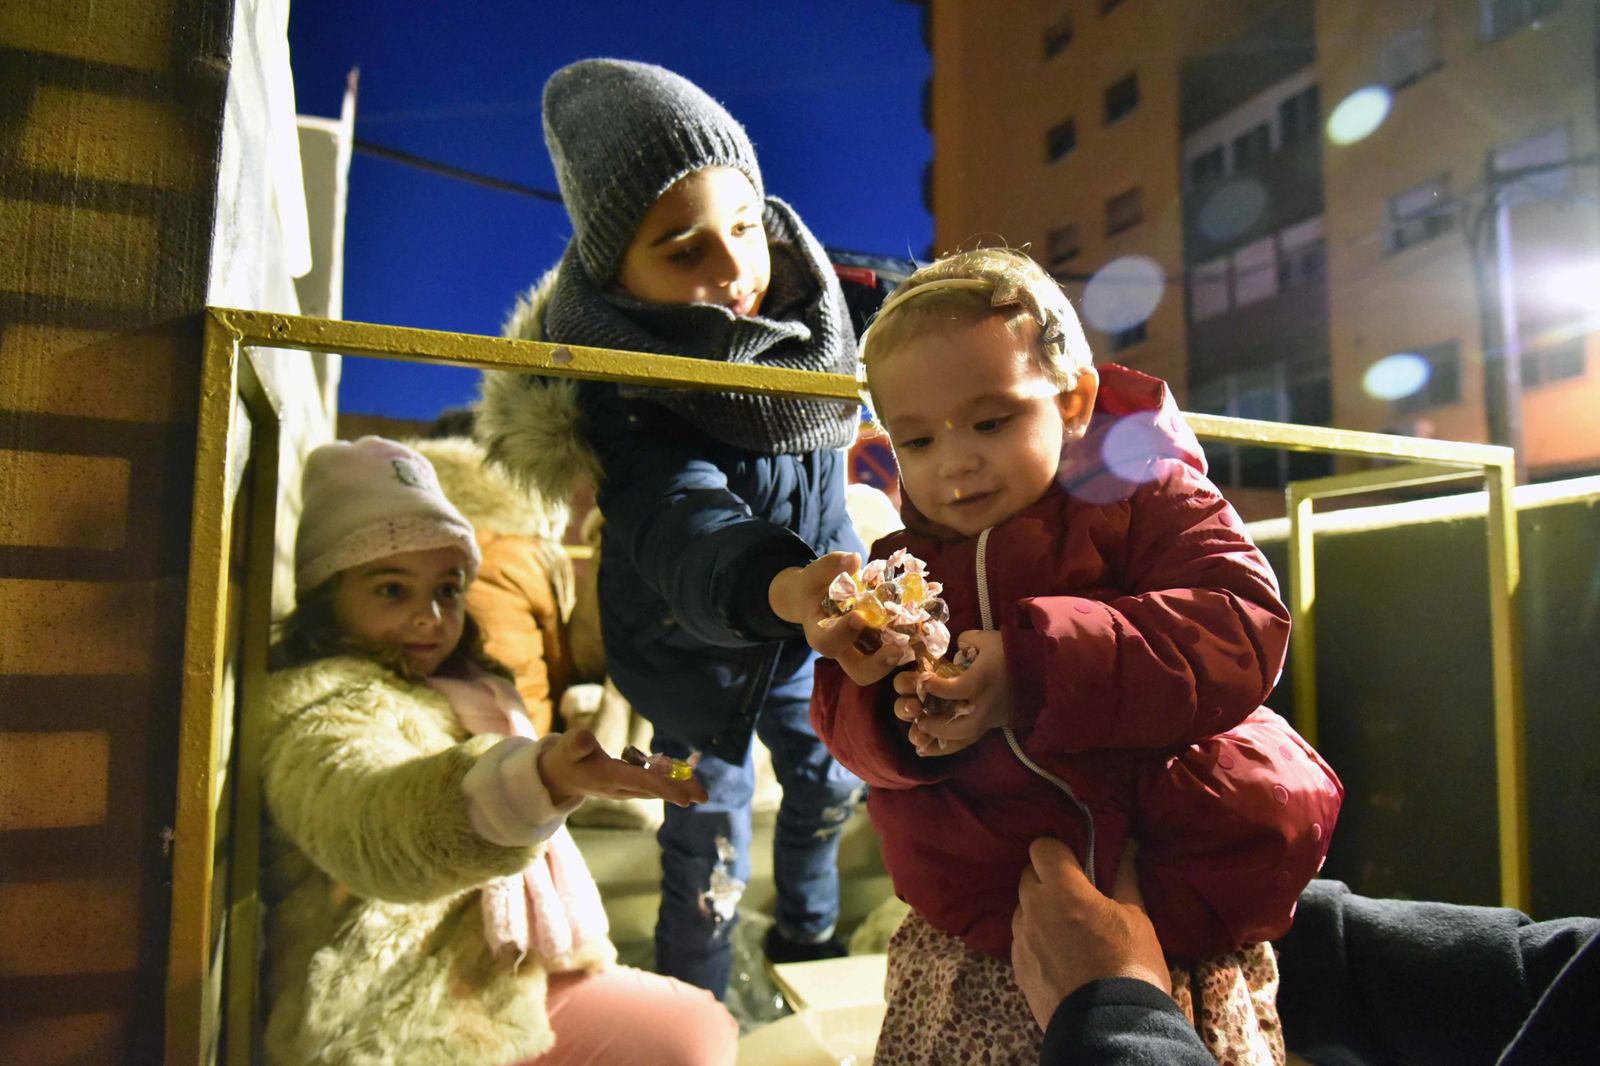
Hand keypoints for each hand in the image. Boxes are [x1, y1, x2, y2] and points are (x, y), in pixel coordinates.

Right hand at [537, 729, 708, 808]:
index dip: (664, 789)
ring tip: (701, 790)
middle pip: (655, 789)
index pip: (641, 783)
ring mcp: (626, 788)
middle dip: (679, 791)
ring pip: (657, 788)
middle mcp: (621, 787)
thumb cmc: (565, 758)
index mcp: (609, 777)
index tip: (685, 799)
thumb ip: (575, 744)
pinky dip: (671, 780)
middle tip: (703, 796)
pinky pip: (654, 783)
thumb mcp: (566, 747)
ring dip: (679, 788)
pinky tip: (688, 775)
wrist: (560, 777)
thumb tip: (585, 738)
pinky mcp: (630, 784)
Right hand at [770, 552, 906, 685]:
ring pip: (881, 669)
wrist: (815, 599)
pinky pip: (896, 651)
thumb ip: (829, 566)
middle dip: (878, 665)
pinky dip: (912, 644)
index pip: (828, 643)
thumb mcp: (814, 575)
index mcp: (821, 634)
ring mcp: (863, 651)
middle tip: (896, 650)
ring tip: (915, 644)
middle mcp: (843, 650)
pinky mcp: (879, 645)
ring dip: (899, 659)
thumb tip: (854, 559)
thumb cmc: (814, 587)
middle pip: (859, 672)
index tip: (859, 617)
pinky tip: (927, 627)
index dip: (843, 633)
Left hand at [894, 630, 1009, 755]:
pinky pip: (970, 741)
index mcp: (986, 680)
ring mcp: (992, 718)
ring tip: (919, 740)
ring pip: (966, 739)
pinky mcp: (993, 725)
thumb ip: (966, 641)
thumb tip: (951, 649)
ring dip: (940, 742)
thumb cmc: (1013, 653)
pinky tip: (928, 749)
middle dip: (939, 726)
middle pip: (963, 725)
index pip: (960, 688)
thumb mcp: (988, 639)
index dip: (938, 687)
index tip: (923, 680)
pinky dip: (949, 747)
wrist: (1042, 672)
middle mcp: (988, 704)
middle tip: (920, 720)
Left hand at [1011, 839, 1170, 1030]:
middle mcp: (1032, 908)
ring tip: (1068, 930)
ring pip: (1022, 909)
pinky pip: (1021, 940)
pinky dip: (1036, 940)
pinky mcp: (1017, 968)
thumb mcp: (1136, 918)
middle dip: (1048, 880)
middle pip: (1028, 876)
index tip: (1077, 864)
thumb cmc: (1129, 965)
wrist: (1109, 1026)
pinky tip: (1059, 956)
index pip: (1042, 847)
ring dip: (1039, 911)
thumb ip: (1124, 878)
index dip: (1059, 852)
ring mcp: (1021, 940)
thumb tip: (1127, 847)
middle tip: (1077, 897)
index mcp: (1061, 889)